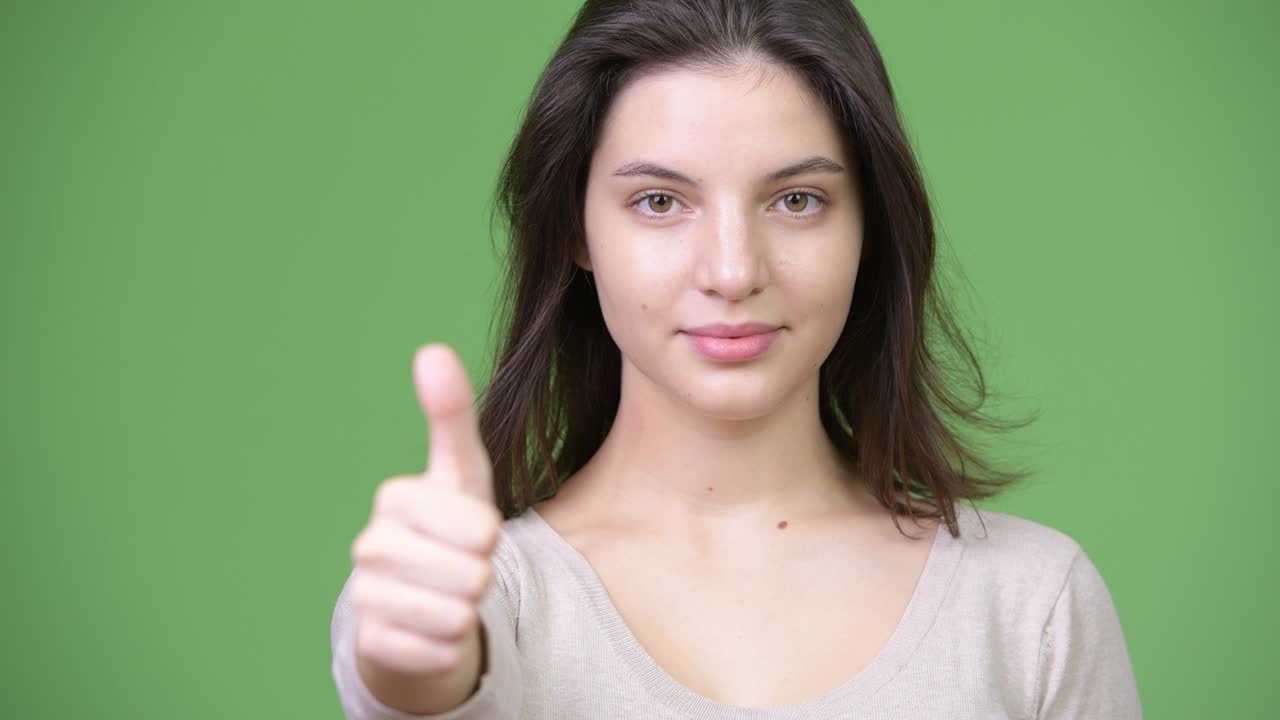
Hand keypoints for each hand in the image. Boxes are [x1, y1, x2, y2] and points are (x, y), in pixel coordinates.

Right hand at [349, 343, 500, 675]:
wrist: (417, 609)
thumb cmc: (449, 532)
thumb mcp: (462, 474)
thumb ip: (452, 414)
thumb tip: (431, 349)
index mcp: (394, 497)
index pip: (481, 527)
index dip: (489, 536)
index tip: (469, 532)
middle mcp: (370, 545)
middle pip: (474, 574)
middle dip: (480, 577)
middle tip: (459, 569)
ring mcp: (365, 598)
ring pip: (458, 616)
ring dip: (466, 613)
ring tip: (446, 596)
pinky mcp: (373, 647)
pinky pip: (442, 651)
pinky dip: (449, 647)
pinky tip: (430, 630)